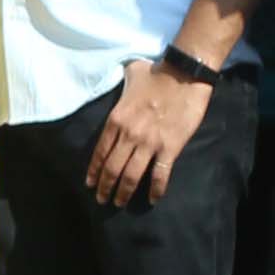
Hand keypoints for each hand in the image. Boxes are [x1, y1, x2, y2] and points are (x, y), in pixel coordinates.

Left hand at [86, 58, 210, 207]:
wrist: (184, 73)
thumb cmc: (156, 72)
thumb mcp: (129, 75)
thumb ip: (121, 82)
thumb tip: (120, 77)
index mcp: (116, 120)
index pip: (100, 152)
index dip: (94, 171)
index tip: (90, 184)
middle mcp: (129, 135)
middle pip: (112, 169)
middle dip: (105, 187)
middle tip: (102, 199)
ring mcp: (149, 143)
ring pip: (131, 175)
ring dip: (124, 192)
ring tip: (120, 202)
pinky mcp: (170, 148)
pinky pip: (160, 175)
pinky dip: (155, 190)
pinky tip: (153, 199)